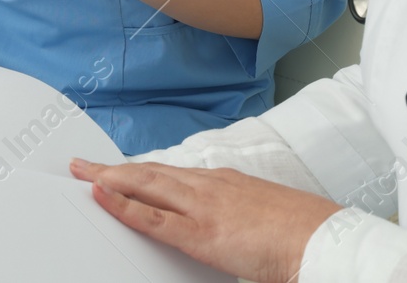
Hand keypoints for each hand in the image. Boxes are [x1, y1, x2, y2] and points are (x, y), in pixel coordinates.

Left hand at [68, 158, 342, 282]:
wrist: (323, 240)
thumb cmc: (303, 233)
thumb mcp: (263, 215)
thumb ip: (238, 217)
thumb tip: (230, 229)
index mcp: (226, 182)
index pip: (173, 173)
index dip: (143, 171)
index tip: (122, 170)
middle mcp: (210, 185)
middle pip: (151, 172)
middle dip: (116, 169)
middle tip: (85, 166)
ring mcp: (203, 205)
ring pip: (145, 186)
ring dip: (110, 179)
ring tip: (83, 175)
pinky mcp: (201, 231)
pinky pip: (152, 216)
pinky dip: (122, 204)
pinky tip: (102, 196)